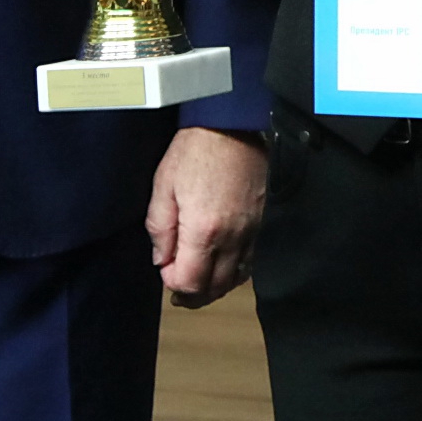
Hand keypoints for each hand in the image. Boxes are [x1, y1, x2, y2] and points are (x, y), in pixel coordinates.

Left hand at [148, 126, 265, 307]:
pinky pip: (250, 260)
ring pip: (236, 278)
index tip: (164, 270)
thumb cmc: (192, 153)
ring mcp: (251, 231)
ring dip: (215, 285)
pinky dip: (234, 271)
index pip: (191, 281)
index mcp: (204, 231)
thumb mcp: (163, 187)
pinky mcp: (261, 222)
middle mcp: (232, 238)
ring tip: (199, 280)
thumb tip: (161, 259)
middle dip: (194, 293)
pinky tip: (222, 264)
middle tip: (178, 287)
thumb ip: (159, 229)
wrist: (231, 127)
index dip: (173, 283)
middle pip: (215, 287)